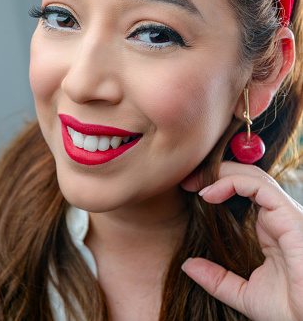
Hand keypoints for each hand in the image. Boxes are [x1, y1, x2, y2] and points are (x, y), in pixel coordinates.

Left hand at [180, 162, 302, 320]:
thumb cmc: (291, 314)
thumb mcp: (245, 295)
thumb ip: (217, 279)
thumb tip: (188, 265)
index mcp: (271, 230)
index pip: (245, 194)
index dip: (218, 186)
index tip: (190, 190)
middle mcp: (278, 217)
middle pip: (248, 178)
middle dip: (216, 173)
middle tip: (187, 179)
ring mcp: (285, 214)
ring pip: (253, 176)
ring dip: (221, 172)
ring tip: (195, 180)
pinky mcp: (289, 215)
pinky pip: (259, 186)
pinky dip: (232, 182)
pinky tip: (210, 193)